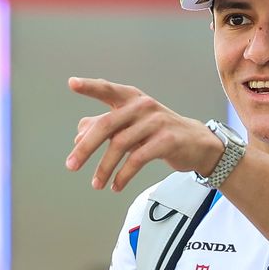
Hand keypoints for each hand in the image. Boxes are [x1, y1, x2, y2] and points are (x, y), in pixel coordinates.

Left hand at [66, 77, 224, 190]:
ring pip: (120, 145)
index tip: (72, 84)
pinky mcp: (166, 141)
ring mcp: (156, 122)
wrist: (197, 144)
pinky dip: (123, 175)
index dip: (90, 87)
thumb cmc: (159, 132)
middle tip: (71, 166)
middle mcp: (143, 106)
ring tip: (96, 184)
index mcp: (132, 99)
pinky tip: (116, 186)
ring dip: (104, 168)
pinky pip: (137, 159)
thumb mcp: (133, 126)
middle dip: (86, 148)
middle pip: (106, 125)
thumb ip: (106, 126)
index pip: (108, 90)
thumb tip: (78, 137)